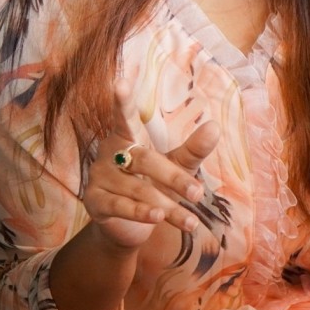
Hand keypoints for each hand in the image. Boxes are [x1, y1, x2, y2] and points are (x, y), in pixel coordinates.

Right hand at [81, 107, 219, 250]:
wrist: (127, 226)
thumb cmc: (153, 185)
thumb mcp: (176, 165)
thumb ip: (193, 149)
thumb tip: (215, 127)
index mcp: (127, 136)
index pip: (125, 118)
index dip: (122, 102)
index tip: (121, 82)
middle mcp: (110, 153)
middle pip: (144, 160)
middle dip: (173, 178)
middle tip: (199, 193)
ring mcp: (99, 177)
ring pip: (137, 189)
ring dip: (167, 205)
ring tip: (191, 220)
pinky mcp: (95, 201)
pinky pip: (119, 206)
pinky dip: (141, 213)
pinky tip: (159, 218)